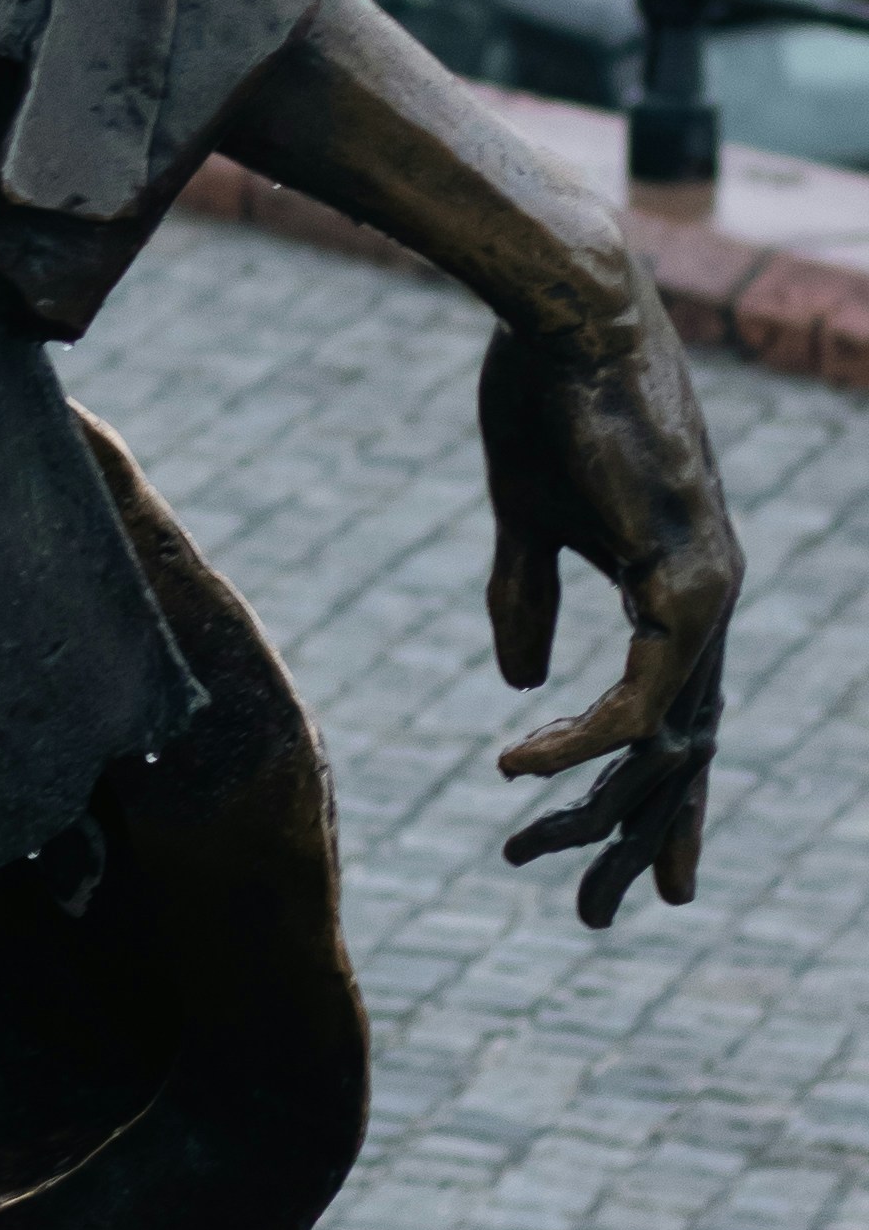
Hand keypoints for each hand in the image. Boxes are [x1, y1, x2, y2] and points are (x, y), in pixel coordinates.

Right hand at [478, 301, 737, 923]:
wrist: (564, 316)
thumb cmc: (541, 397)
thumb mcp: (525, 519)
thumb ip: (529, 598)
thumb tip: (524, 685)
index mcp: (679, 586)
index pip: (679, 717)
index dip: (656, 798)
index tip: (643, 874)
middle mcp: (708, 601)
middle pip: (687, 752)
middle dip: (639, 840)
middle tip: (598, 913)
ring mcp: (706, 594)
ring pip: (669, 743)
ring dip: (597, 809)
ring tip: (534, 859)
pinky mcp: (686, 583)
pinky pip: (641, 700)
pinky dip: (582, 741)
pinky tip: (521, 767)